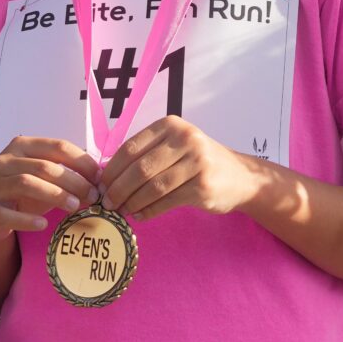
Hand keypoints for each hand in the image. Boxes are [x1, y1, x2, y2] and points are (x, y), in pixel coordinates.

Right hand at [0, 136, 100, 242]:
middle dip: (73, 181)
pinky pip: (8, 214)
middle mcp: (5, 161)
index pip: (57, 146)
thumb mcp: (41, 178)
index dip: (82, 161)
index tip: (100, 178)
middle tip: (93, 196)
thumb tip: (100, 182)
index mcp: (22, 146)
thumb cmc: (18, 193)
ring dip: (55, 195)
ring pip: (27, 183)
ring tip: (74, 207)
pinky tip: (44, 225)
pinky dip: (28, 219)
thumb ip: (65, 175)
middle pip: (45, 166)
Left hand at [99, 115, 266, 221]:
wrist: (241, 177)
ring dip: (131, 202)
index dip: (111, 169)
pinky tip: (139, 216)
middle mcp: (185, 139)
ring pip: (152, 187)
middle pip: (139, 168)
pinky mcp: (203, 186)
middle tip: (106, 203)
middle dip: (118, 189)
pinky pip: (166, 201)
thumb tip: (107, 177)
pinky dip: (148, 211)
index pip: (130, 148)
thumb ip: (146, 154)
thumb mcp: (175, 147)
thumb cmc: (199, 162)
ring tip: (121, 211)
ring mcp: (196, 162)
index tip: (101, 185)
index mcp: (171, 125)